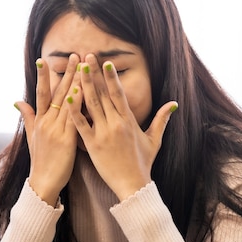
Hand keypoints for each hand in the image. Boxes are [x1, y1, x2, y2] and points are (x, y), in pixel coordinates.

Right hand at [15, 54, 80, 205]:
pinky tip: (85, 91)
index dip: (43, 76)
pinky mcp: (67, 139)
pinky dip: (78, 104)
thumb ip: (27, 117)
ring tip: (83, 66)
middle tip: (73, 55)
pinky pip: (74, 118)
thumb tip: (17, 101)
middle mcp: (47, 122)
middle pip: (57, 92)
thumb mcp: (31, 137)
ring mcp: (56, 130)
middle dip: (66, 73)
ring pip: (67, 102)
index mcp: (39, 121)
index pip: (41, 93)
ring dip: (76, 82)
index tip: (44, 60)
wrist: (43, 182)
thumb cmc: (40, 160)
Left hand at [66, 54, 177, 200]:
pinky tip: (67, 97)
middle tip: (87, 56)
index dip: (111, 76)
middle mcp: (116, 123)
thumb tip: (173, 103)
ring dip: (84, 85)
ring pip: (92, 105)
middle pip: (103, 94)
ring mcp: (103, 133)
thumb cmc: (143, 163)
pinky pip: (81, 124)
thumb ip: (161, 119)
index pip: (119, 93)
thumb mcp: (154, 139)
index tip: (105, 62)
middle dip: (95, 74)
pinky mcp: (92, 145)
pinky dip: (74, 110)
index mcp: (129, 120)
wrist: (133, 184)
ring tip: (78, 69)